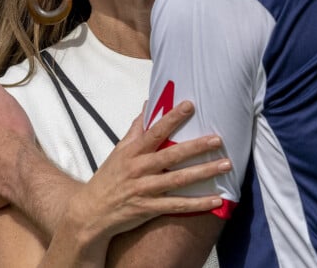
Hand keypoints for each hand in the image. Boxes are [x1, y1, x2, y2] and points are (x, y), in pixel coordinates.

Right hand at [61, 100, 229, 244]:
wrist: (90, 213)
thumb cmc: (109, 177)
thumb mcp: (119, 150)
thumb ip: (136, 128)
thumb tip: (148, 104)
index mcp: (133, 152)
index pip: (156, 131)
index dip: (172, 118)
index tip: (190, 105)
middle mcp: (140, 169)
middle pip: (172, 155)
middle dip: (196, 147)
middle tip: (218, 139)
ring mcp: (145, 190)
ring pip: (179, 180)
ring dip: (204, 173)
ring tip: (225, 165)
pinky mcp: (149, 209)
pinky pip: (177, 206)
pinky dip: (198, 204)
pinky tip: (217, 199)